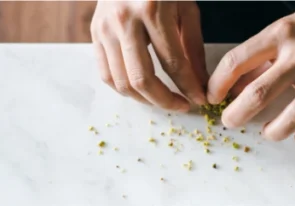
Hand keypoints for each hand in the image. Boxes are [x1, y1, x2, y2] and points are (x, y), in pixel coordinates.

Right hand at [91, 0, 207, 110]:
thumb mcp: (186, 8)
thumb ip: (193, 48)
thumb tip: (200, 83)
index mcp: (152, 10)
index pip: (173, 63)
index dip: (188, 87)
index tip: (200, 100)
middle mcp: (124, 20)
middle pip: (142, 79)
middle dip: (165, 101)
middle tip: (182, 106)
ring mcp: (104, 28)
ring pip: (122, 82)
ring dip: (145, 100)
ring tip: (163, 100)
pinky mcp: (94, 34)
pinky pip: (106, 74)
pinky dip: (125, 89)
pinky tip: (142, 91)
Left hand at [206, 1, 294, 147]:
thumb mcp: (285, 28)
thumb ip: (260, 57)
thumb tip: (234, 86)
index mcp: (281, 34)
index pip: (237, 61)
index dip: (217, 83)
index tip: (212, 96)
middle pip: (259, 94)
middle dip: (236, 114)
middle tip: (229, 121)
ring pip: (293, 116)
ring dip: (273, 131)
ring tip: (267, 131)